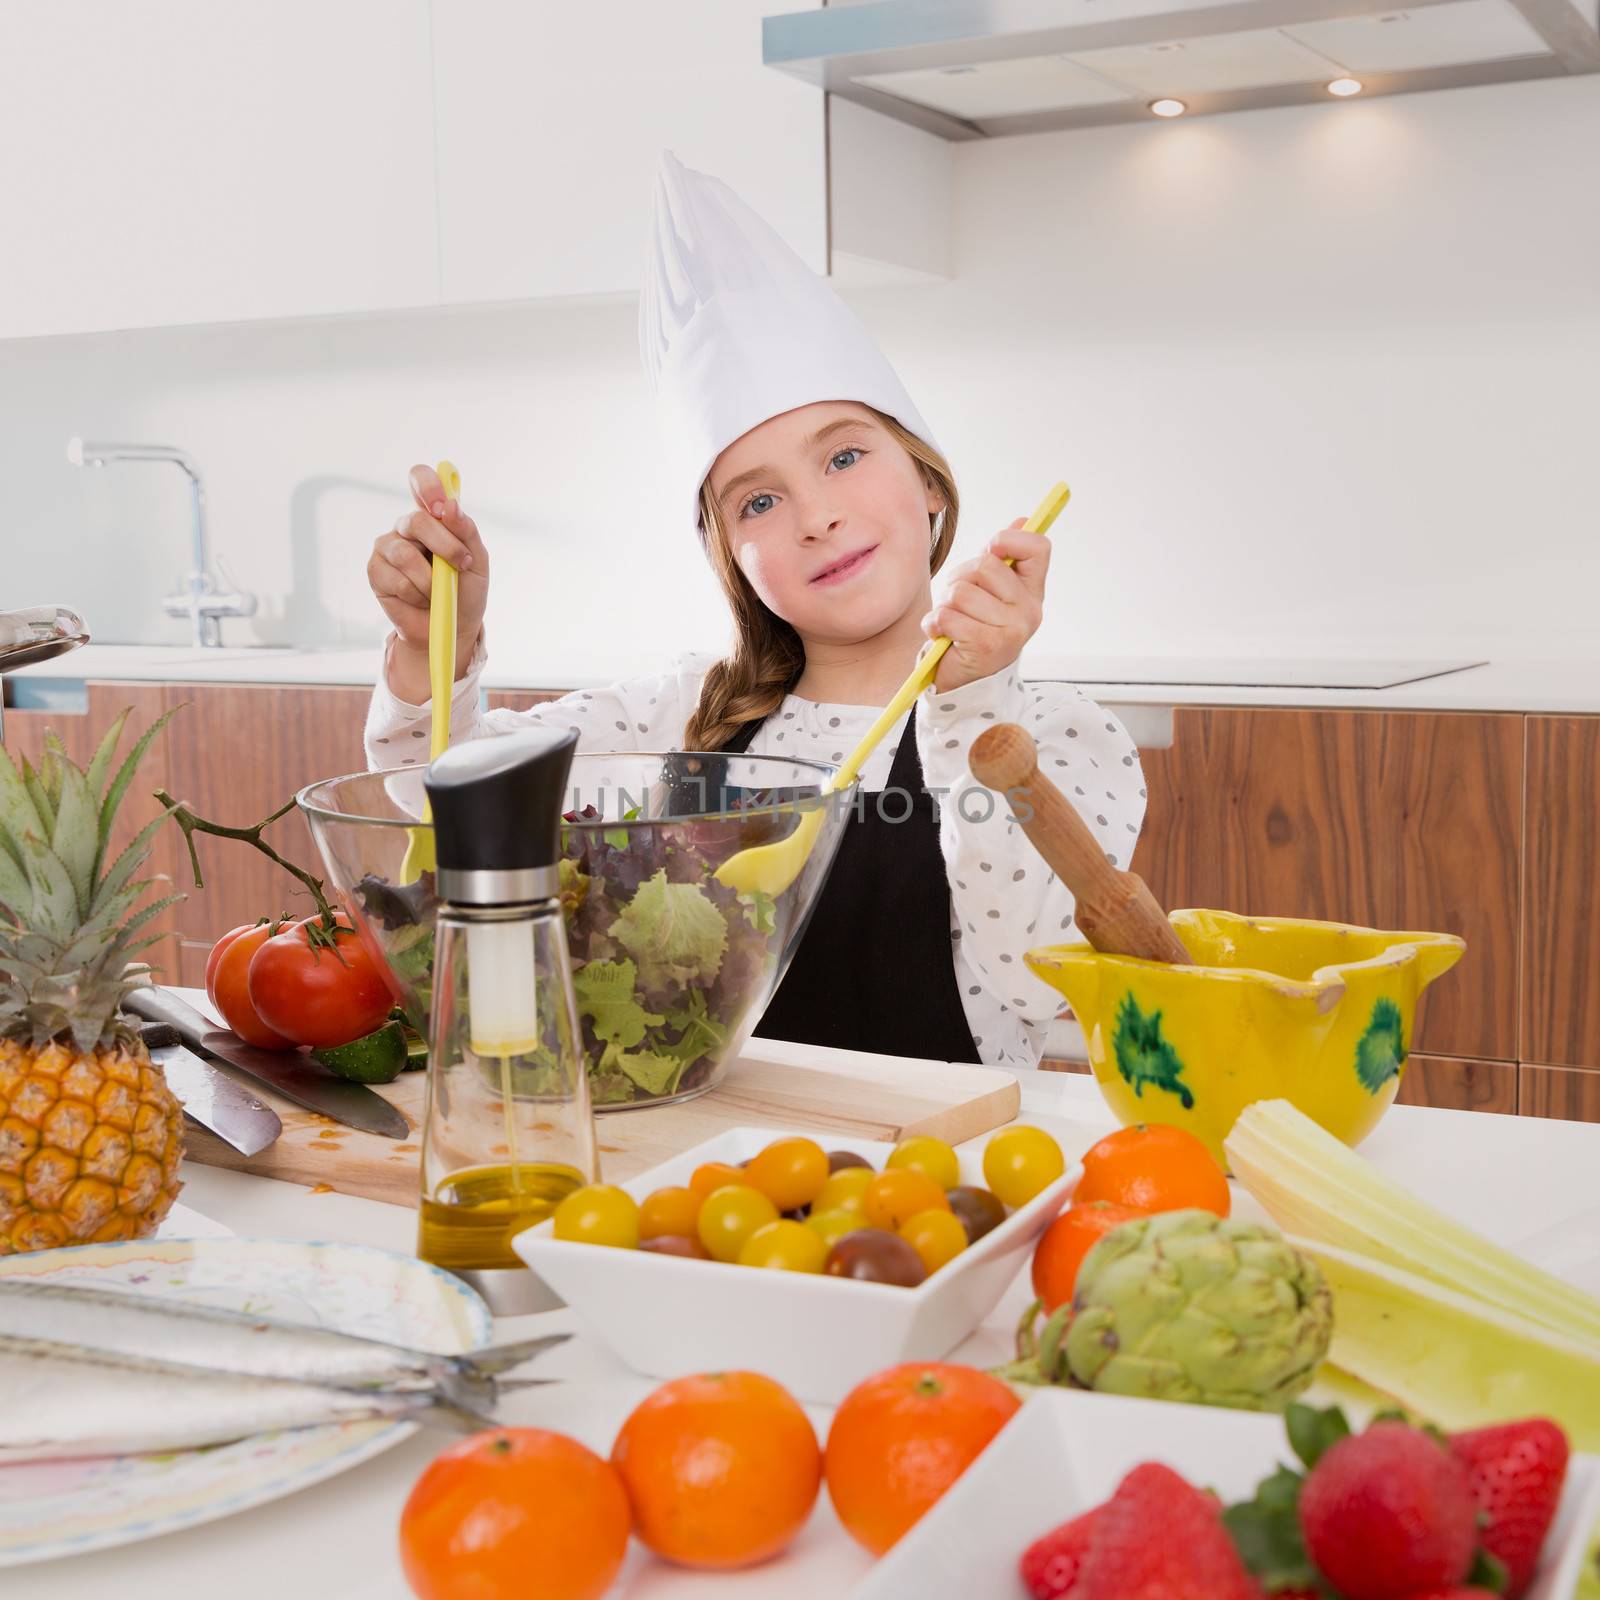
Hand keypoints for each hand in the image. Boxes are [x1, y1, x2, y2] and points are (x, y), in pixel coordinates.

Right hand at [368, 464, 490, 699]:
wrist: (452, 629)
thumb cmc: (465, 592)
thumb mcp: (477, 562)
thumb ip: (467, 532)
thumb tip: (451, 507)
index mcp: (433, 517)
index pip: (421, 480)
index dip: (429, 486)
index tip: (442, 506)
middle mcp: (407, 527)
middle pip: (417, 519)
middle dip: (445, 545)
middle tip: (461, 565)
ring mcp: (388, 548)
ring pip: (406, 553)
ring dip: (431, 579)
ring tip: (439, 593)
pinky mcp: (375, 572)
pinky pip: (396, 579)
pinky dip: (416, 594)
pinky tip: (421, 600)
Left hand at [922, 519, 1049, 693]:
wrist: (965, 683)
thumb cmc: (974, 629)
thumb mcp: (991, 592)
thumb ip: (1004, 559)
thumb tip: (1023, 520)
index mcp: (1032, 592)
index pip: (1038, 548)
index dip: (1009, 539)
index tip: (990, 550)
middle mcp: (1029, 611)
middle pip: (984, 566)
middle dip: (959, 579)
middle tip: (959, 601)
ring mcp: (1011, 630)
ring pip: (961, 591)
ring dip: (944, 604)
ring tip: (951, 621)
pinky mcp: (986, 646)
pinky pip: (947, 616)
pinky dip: (934, 624)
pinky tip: (942, 636)